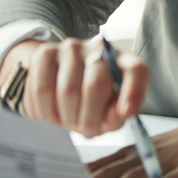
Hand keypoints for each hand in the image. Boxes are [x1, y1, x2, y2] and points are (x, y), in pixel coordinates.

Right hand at [0, 36, 148, 137]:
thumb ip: (118, 115)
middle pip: (96, 85)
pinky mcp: (45, 53)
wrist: (62, 81)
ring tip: (68, 121)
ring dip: (66, 117)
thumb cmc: (94, 100)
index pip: (136, 71)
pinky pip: (41, 89)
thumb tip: (119, 113)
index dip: (133, 92)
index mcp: (125, 62)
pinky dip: (45, 111)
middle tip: (85, 129)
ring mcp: (71, 48)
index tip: (126, 113)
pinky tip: (52, 114)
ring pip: (66, 90)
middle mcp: (99, 49)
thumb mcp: (111, 111)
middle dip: (89, 118)